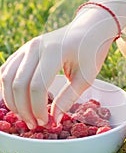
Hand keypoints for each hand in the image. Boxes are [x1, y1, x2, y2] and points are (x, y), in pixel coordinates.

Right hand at [0, 9, 114, 128]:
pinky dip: (7, 87)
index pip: (37, 85)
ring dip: (12, 100)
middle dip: (23, 108)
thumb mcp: (86, 78)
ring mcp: (27, 46)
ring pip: (6, 77)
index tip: (45, 122)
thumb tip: (54, 121)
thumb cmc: (90, 53)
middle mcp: (36, 47)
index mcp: (54, 52)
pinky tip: (17, 101)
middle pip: (18, 83)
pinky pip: (7, 69)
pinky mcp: (24, 49)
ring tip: (24, 116)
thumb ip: (68, 98)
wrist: (89, 29)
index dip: (38, 108)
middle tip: (33, 124)